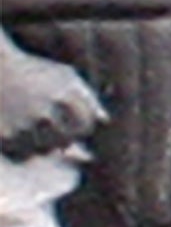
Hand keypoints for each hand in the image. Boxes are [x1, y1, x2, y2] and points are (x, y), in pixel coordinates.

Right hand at [0, 37, 102, 164]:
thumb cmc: (33, 71)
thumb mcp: (64, 76)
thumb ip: (87, 97)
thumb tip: (104, 121)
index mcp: (64, 96)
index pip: (85, 126)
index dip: (82, 127)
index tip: (75, 123)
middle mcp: (45, 113)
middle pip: (66, 141)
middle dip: (64, 137)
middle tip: (52, 126)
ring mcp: (23, 126)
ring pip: (44, 150)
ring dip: (42, 143)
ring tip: (33, 125)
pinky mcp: (4, 136)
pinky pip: (22, 154)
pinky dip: (23, 147)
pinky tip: (18, 130)